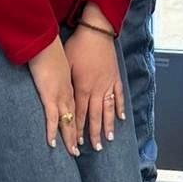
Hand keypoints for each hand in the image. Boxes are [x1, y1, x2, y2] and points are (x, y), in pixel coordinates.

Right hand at [29, 37, 79, 155]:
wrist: (47, 43)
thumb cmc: (52, 51)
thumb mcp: (61, 66)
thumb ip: (61, 77)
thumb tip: (58, 82)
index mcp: (73, 87)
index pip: (79, 109)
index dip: (82, 123)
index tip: (84, 133)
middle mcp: (70, 94)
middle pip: (77, 119)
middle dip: (80, 135)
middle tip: (85, 150)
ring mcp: (61, 96)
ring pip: (68, 122)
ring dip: (70, 138)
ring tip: (74, 152)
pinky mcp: (49, 96)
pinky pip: (52, 118)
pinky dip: (52, 132)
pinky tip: (53, 144)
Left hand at [64, 25, 120, 151]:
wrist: (96, 32)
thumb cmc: (78, 46)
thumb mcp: (67, 65)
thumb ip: (66, 84)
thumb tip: (62, 100)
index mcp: (82, 87)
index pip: (79, 113)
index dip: (78, 129)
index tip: (77, 142)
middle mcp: (96, 89)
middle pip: (95, 116)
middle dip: (94, 133)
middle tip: (94, 148)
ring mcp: (107, 84)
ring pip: (108, 109)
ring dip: (108, 125)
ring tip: (108, 139)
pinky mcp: (114, 77)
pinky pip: (118, 96)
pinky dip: (119, 108)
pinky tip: (120, 118)